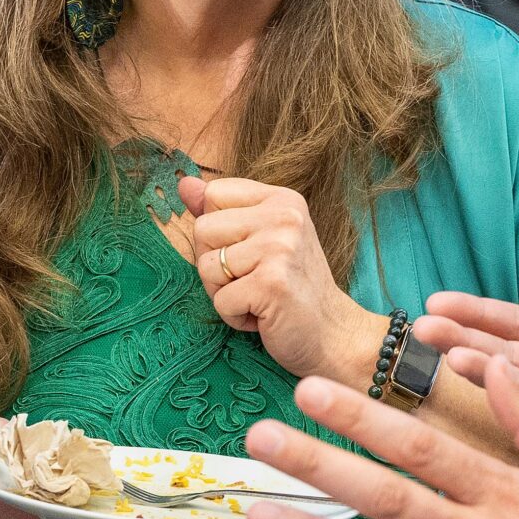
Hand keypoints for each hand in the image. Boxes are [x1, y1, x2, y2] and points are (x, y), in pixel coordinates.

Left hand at [184, 176, 387, 381]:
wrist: (334, 334)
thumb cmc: (292, 287)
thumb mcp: (261, 239)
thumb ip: (222, 210)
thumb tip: (184, 184)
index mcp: (281, 199)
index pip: (213, 194)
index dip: (218, 231)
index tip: (248, 252)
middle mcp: (284, 216)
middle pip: (202, 229)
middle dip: (215, 264)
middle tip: (252, 280)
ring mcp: (279, 248)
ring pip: (207, 266)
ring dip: (223, 293)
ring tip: (257, 297)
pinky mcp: (272, 283)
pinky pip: (220, 300)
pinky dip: (235, 317)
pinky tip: (264, 316)